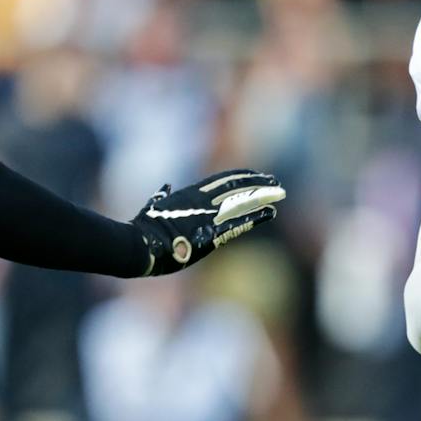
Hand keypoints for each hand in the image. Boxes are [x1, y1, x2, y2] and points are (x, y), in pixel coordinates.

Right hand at [133, 169, 284, 275]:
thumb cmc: (143, 229)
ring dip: (262, 196)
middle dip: (257, 184)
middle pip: (236, 187)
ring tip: (280, 193)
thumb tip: (164, 187)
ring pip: (242, 201)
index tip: (256, 175)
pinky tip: (271, 212)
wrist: (140, 245)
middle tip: (275, 182)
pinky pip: (239, 223)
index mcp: (190, 194)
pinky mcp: (211, 234)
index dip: (241, 177)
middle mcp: (202, 201)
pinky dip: (256, 217)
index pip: (221, 181)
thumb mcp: (153, 207)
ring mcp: (208, 216)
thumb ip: (161, 196)